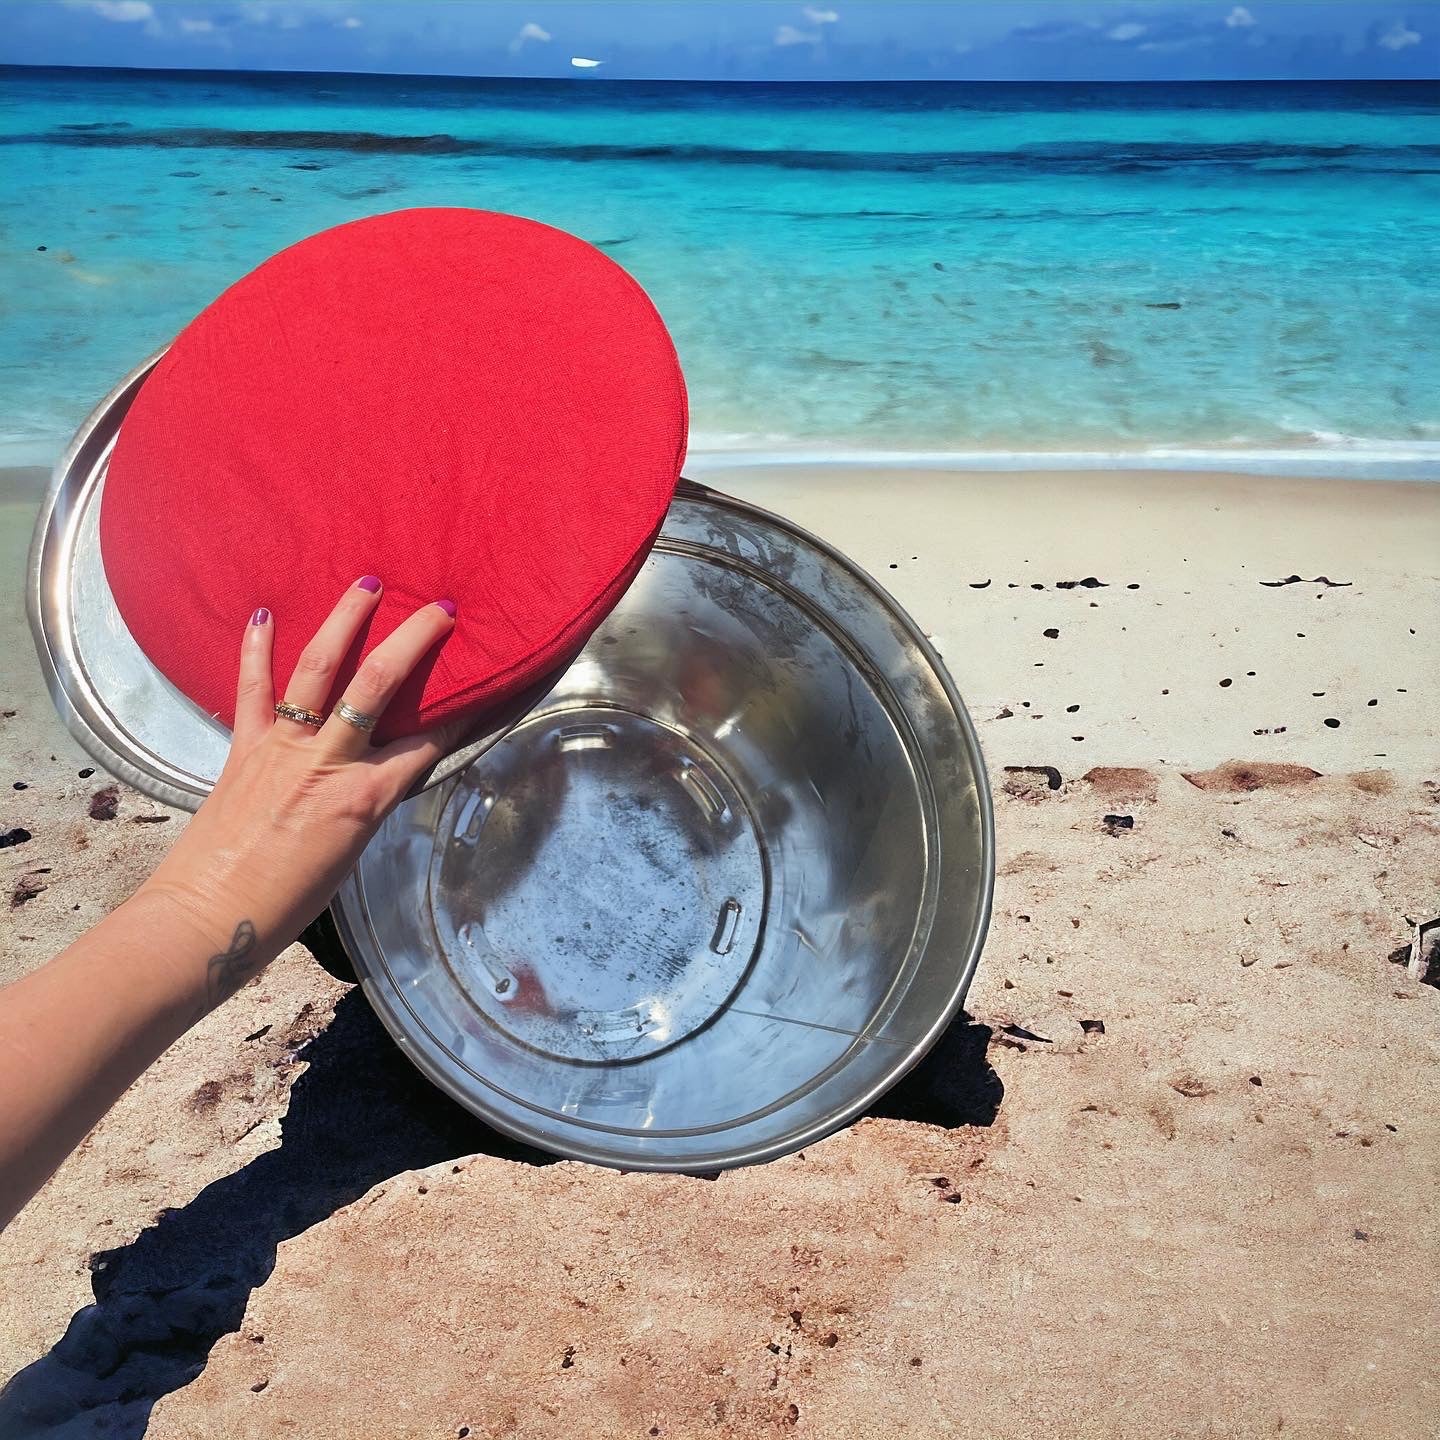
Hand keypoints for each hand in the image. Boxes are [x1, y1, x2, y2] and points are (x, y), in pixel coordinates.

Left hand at [143, 577, 457, 1006]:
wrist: (206, 919)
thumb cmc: (285, 904)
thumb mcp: (350, 856)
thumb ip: (369, 804)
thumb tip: (385, 772)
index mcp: (363, 798)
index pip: (425, 744)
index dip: (457, 715)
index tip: (480, 687)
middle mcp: (326, 762)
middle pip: (378, 686)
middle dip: (414, 640)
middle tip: (442, 607)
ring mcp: (281, 748)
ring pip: (318, 670)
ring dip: (343, 621)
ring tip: (367, 583)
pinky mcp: (242, 748)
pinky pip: (250, 691)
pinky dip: (255, 650)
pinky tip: (263, 615)